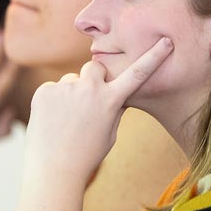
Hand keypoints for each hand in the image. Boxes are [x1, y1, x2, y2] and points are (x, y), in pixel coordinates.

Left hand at [24, 38, 173, 185]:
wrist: (53, 169)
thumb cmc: (86, 155)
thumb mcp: (109, 134)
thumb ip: (114, 108)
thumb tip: (117, 93)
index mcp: (111, 101)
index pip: (137, 74)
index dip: (153, 57)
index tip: (165, 41)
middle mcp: (89, 89)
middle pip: (96, 67)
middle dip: (94, 79)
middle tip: (88, 102)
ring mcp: (65, 88)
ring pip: (72, 80)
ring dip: (71, 93)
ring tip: (66, 120)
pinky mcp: (45, 91)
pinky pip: (53, 88)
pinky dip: (53, 101)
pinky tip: (52, 120)